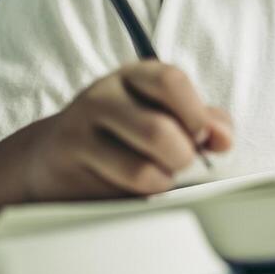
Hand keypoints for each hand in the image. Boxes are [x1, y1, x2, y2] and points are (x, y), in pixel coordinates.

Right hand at [25, 60, 232, 201]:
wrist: (51, 155)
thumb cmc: (121, 131)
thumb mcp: (161, 112)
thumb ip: (201, 119)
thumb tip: (223, 138)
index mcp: (134, 76)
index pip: (171, 81)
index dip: (196, 114)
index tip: (205, 138)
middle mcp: (103, 96)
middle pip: (158, 131)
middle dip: (182, 156)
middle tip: (179, 162)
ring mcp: (79, 130)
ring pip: (141, 170)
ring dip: (161, 181)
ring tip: (157, 176)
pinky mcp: (67, 167)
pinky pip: (118, 193)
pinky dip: (138, 197)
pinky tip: (133, 188)